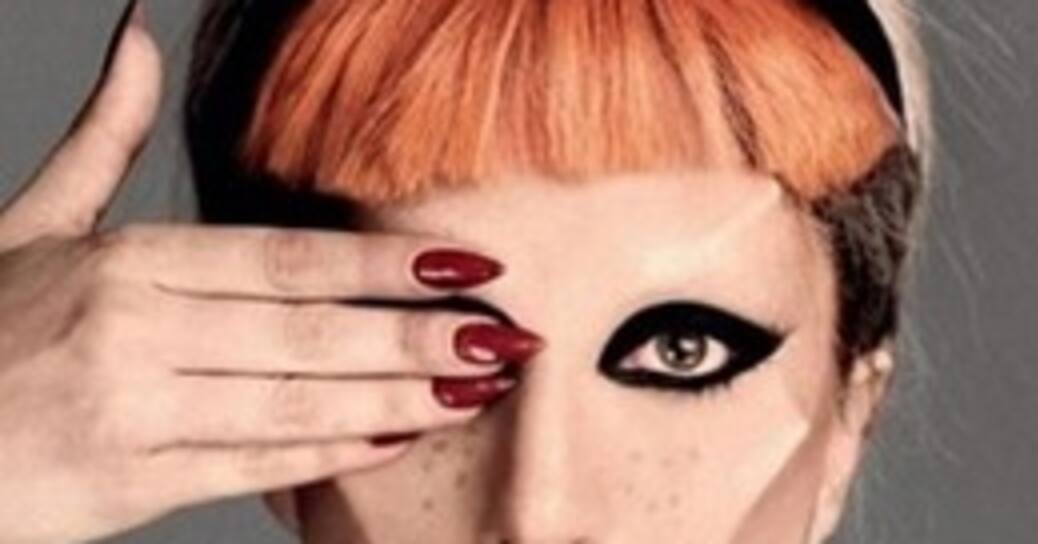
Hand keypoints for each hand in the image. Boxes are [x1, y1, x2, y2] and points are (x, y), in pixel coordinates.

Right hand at [0, 4, 539, 541]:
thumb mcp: (31, 224)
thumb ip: (102, 136)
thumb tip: (137, 35)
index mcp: (122, 262)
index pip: (282, 259)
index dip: (384, 265)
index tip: (467, 265)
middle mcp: (131, 332)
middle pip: (307, 334)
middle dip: (418, 338)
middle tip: (507, 337)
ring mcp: (130, 412)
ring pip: (293, 402)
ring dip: (396, 397)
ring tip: (477, 390)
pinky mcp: (127, 482)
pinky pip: (250, 466)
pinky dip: (329, 454)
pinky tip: (395, 437)